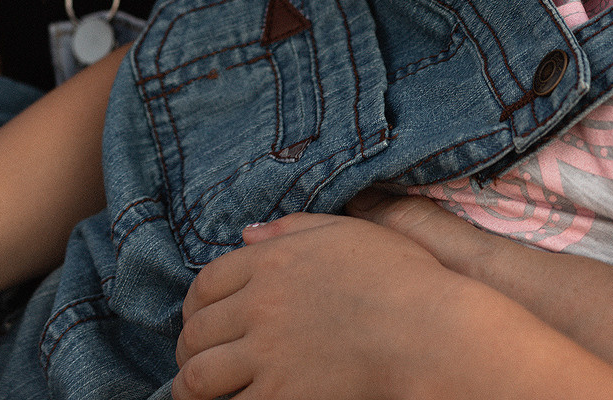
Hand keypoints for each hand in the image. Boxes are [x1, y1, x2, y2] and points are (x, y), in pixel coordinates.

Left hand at [173, 209, 612, 399]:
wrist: (425, 327)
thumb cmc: (396, 275)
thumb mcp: (342, 231)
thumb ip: (290, 229)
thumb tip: (248, 234)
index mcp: (270, 261)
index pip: (205, 283)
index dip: (194, 305)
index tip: (198, 319)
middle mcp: (259, 305)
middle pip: (195, 331)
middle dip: (187, 348)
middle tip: (193, 360)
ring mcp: (268, 353)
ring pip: (200, 376)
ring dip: (191, 384)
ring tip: (196, 392)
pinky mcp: (283, 395)